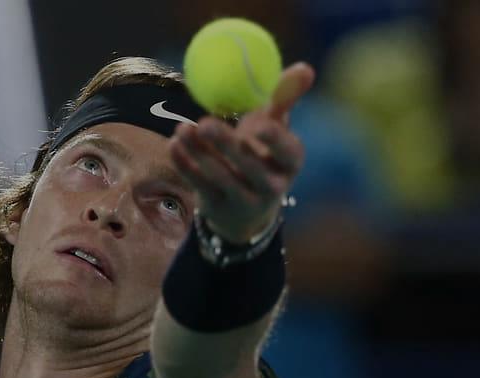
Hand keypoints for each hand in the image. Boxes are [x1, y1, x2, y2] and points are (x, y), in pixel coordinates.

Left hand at [170, 62, 315, 243]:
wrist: (244, 205)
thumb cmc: (261, 151)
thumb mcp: (274, 125)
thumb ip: (284, 96)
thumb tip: (305, 68)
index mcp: (290, 162)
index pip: (288, 153)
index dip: (276, 141)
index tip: (260, 124)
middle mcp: (272, 186)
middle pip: (250, 166)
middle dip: (226, 145)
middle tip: (205, 123)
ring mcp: (244, 200)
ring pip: (220, 177)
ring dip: (199, 152)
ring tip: (182, 129)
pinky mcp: (218, 207)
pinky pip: (199, 185)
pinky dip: (185, 165)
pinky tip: (174, 144)